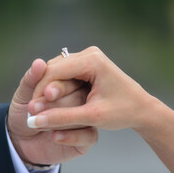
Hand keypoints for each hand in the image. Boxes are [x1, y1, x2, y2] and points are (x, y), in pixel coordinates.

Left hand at [7, 59, 97, 164]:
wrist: (21, 141)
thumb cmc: (24, 113)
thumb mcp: (23, 95)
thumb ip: (30, 80)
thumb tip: (39, 63)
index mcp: (68, 83)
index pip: (71, 78)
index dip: (58, 85)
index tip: (45, 93)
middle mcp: (80, 98)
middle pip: (80, 95)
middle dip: (56, 103)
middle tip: (34, 108)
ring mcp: (85, 117)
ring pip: (83, 115)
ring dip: (58, 119)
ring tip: (37, 122)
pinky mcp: (87, 137)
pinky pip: (88, 135)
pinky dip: (70, 136)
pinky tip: (53, 136)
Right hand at [28, 46, 156, 130]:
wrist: (142, 109)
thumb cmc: (122, 111)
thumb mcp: (92, 117)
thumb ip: (62, 118)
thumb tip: (35, 120)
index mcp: (92, 60)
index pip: (55, 71)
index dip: (40, 91)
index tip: (32, 111)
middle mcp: (88, 54)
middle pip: (54, 69)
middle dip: (43, 90)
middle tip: (33, 112)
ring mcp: (88, 58)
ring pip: (57, 71)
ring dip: (47, 89)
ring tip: (40, 109)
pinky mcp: (87, 65)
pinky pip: (64, 74)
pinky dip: (56, 87)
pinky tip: (51, 102)